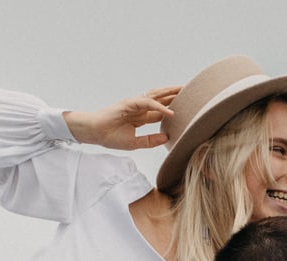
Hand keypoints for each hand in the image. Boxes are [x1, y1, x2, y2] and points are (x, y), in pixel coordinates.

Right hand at [64, 86, 181, 150]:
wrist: (96, 133)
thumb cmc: (111, 137)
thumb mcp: (136, 143)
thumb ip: (151, 140)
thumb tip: (167, 138)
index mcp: (141, 117)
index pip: (160, 112)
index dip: (172, 109)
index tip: (186, 109)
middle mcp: (139, 108)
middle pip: (160, 101)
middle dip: (174, 97)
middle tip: (190, 93)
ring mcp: (135, 104)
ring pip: (156, 97)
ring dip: (170, 94)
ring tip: (183, 91)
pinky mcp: (129, 103)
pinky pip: (147, 103)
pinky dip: (159, 107)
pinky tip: (170, 112)